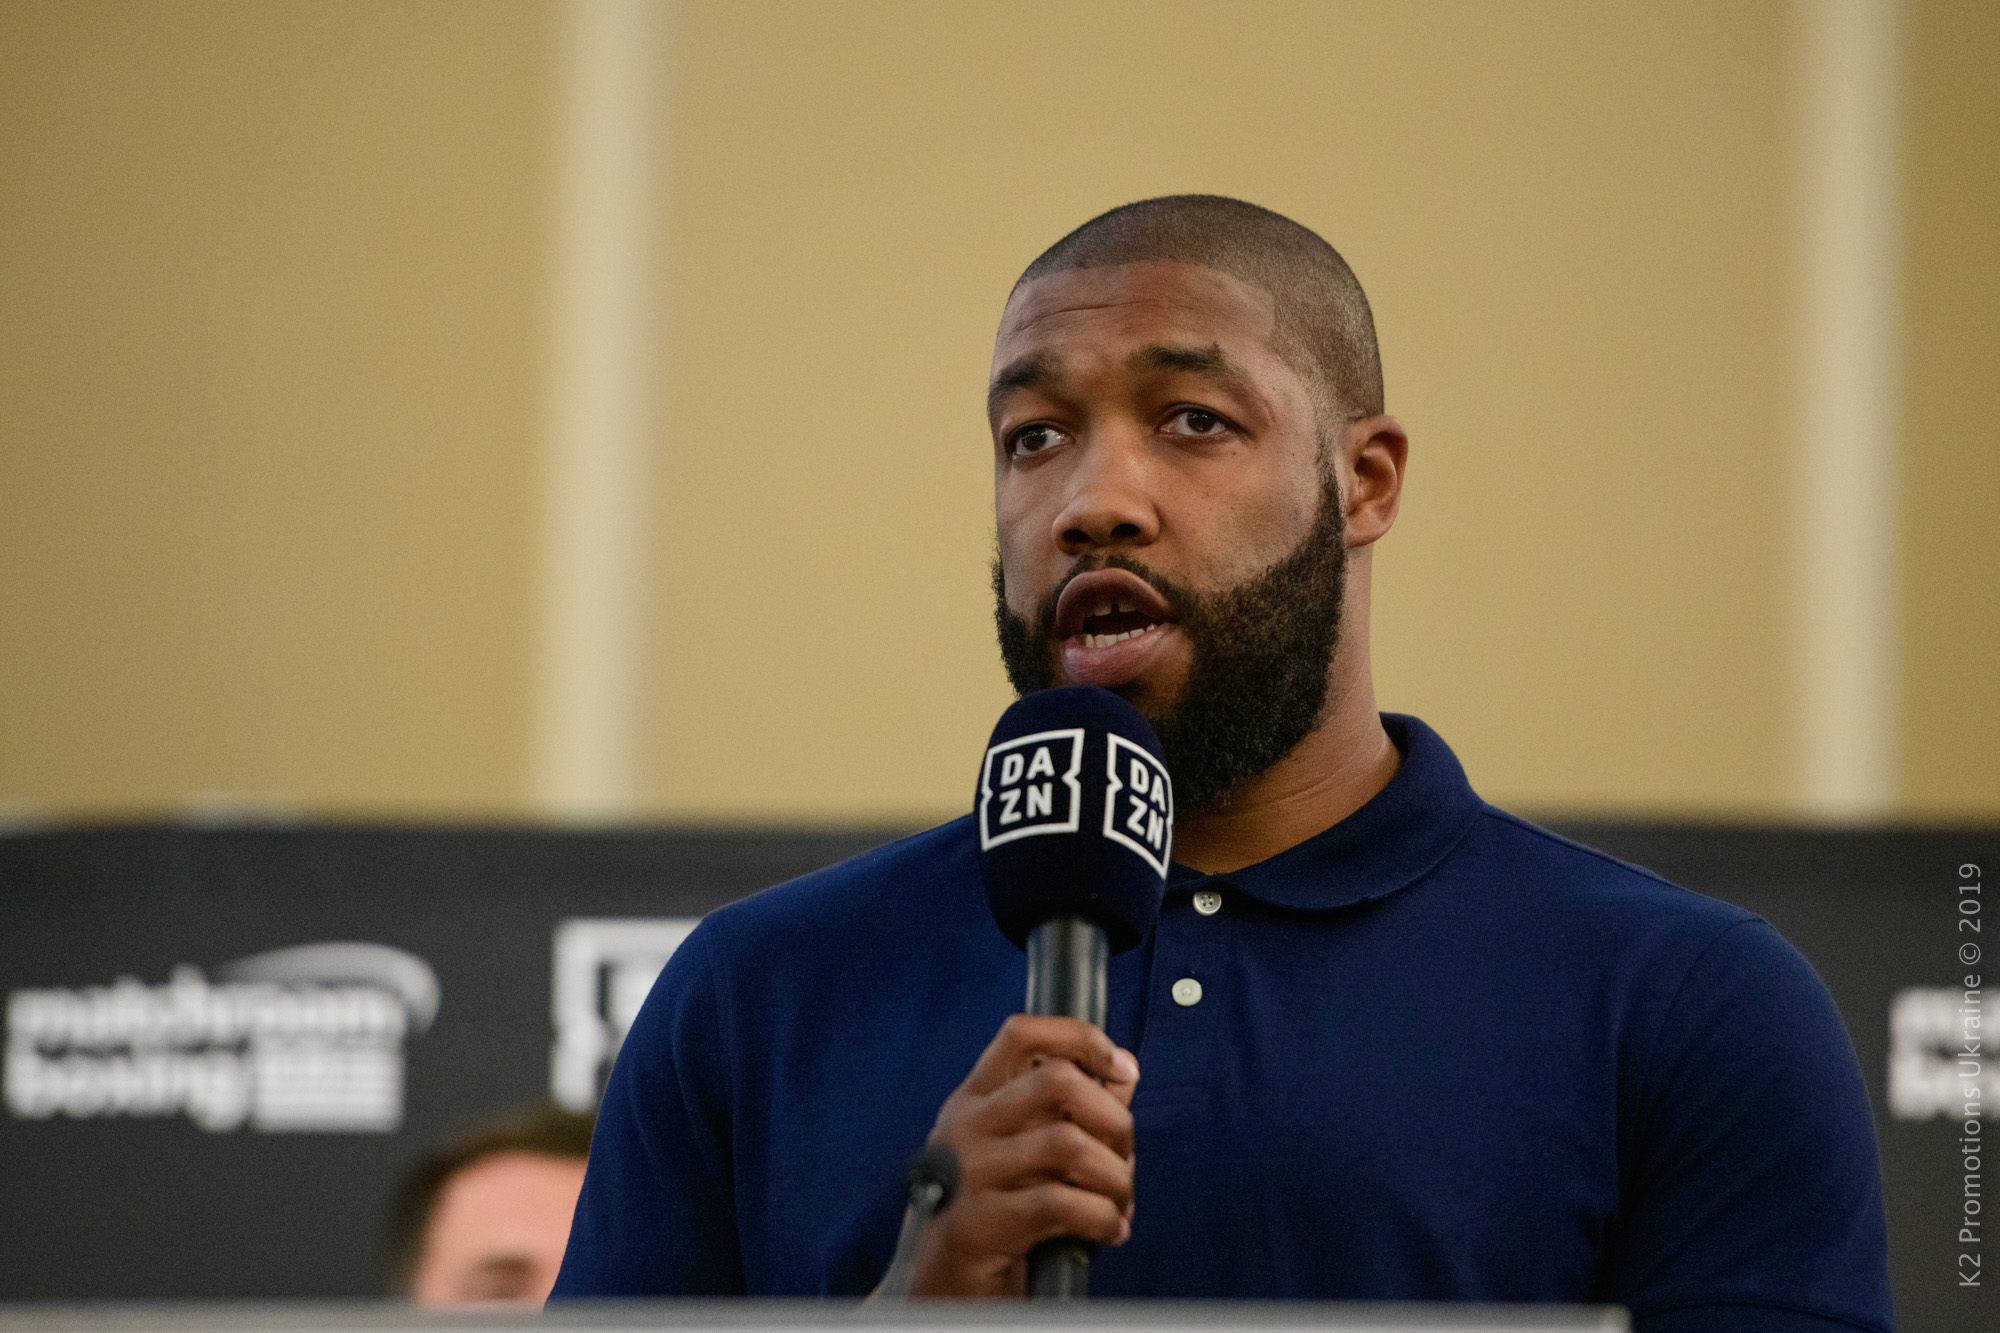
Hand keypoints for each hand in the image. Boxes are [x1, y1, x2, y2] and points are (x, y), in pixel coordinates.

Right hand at [901, 1014, 1139, 1296]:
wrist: (940, 1294)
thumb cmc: (992, 1219)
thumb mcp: (1023, 1156)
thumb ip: (1070, 1114)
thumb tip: (1122, 1075)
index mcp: (972, 1101)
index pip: (1021, 1034)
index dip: (1080, 1038)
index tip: (1120, 1067)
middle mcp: (964, 1126)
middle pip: (1056, 1079)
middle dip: (1113, 1118)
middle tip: (1124, 1156)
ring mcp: (966, 1173)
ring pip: (1066, 1142)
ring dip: (1114, 1176)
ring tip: (1119, 1202)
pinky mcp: (976, 1223)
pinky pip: (1060, 1203)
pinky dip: (1102, 1217)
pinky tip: (1108, 1231)